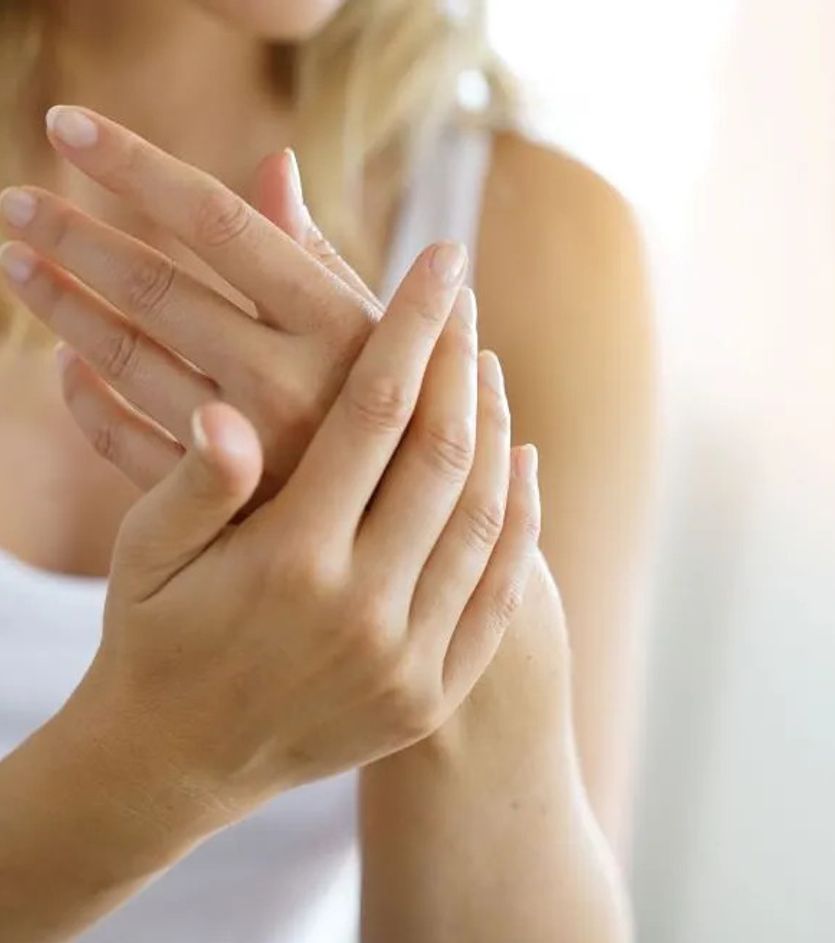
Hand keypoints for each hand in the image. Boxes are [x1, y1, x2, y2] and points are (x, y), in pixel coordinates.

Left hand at [0, 106, 394, 502]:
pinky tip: (66, 366)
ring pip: (126, 358)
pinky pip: (121, 440)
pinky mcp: (215, 502)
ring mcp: (249, 446)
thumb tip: (277, 162)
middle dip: (73, 234)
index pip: (220, 222)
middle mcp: (290, 380)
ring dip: (61, 305)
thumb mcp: (379, 334)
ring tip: (18, 264)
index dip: (136, 166)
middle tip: (17, 203)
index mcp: (337, 324)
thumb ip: (321, 255)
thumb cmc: (395, 412)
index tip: (65, 122)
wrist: (401, 534)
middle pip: (156, 287)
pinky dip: (83, 397)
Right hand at [76, 245, 540, 817]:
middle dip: (458, 363)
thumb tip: (225, 409)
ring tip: (488, 370)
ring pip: (483, 517)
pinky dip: (519, 522)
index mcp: (289, 562)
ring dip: (496, 431)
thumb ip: (190, 481)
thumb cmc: (152, 640)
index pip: (375, 413)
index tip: (443, 260)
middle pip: (442, 455)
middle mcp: (362, 611)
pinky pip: (498, 592)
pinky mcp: (431, 693)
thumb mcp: (143, 556)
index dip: (412, 326)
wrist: (176, 764)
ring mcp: (407, 660)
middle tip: (465, 304)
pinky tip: (521, 466)